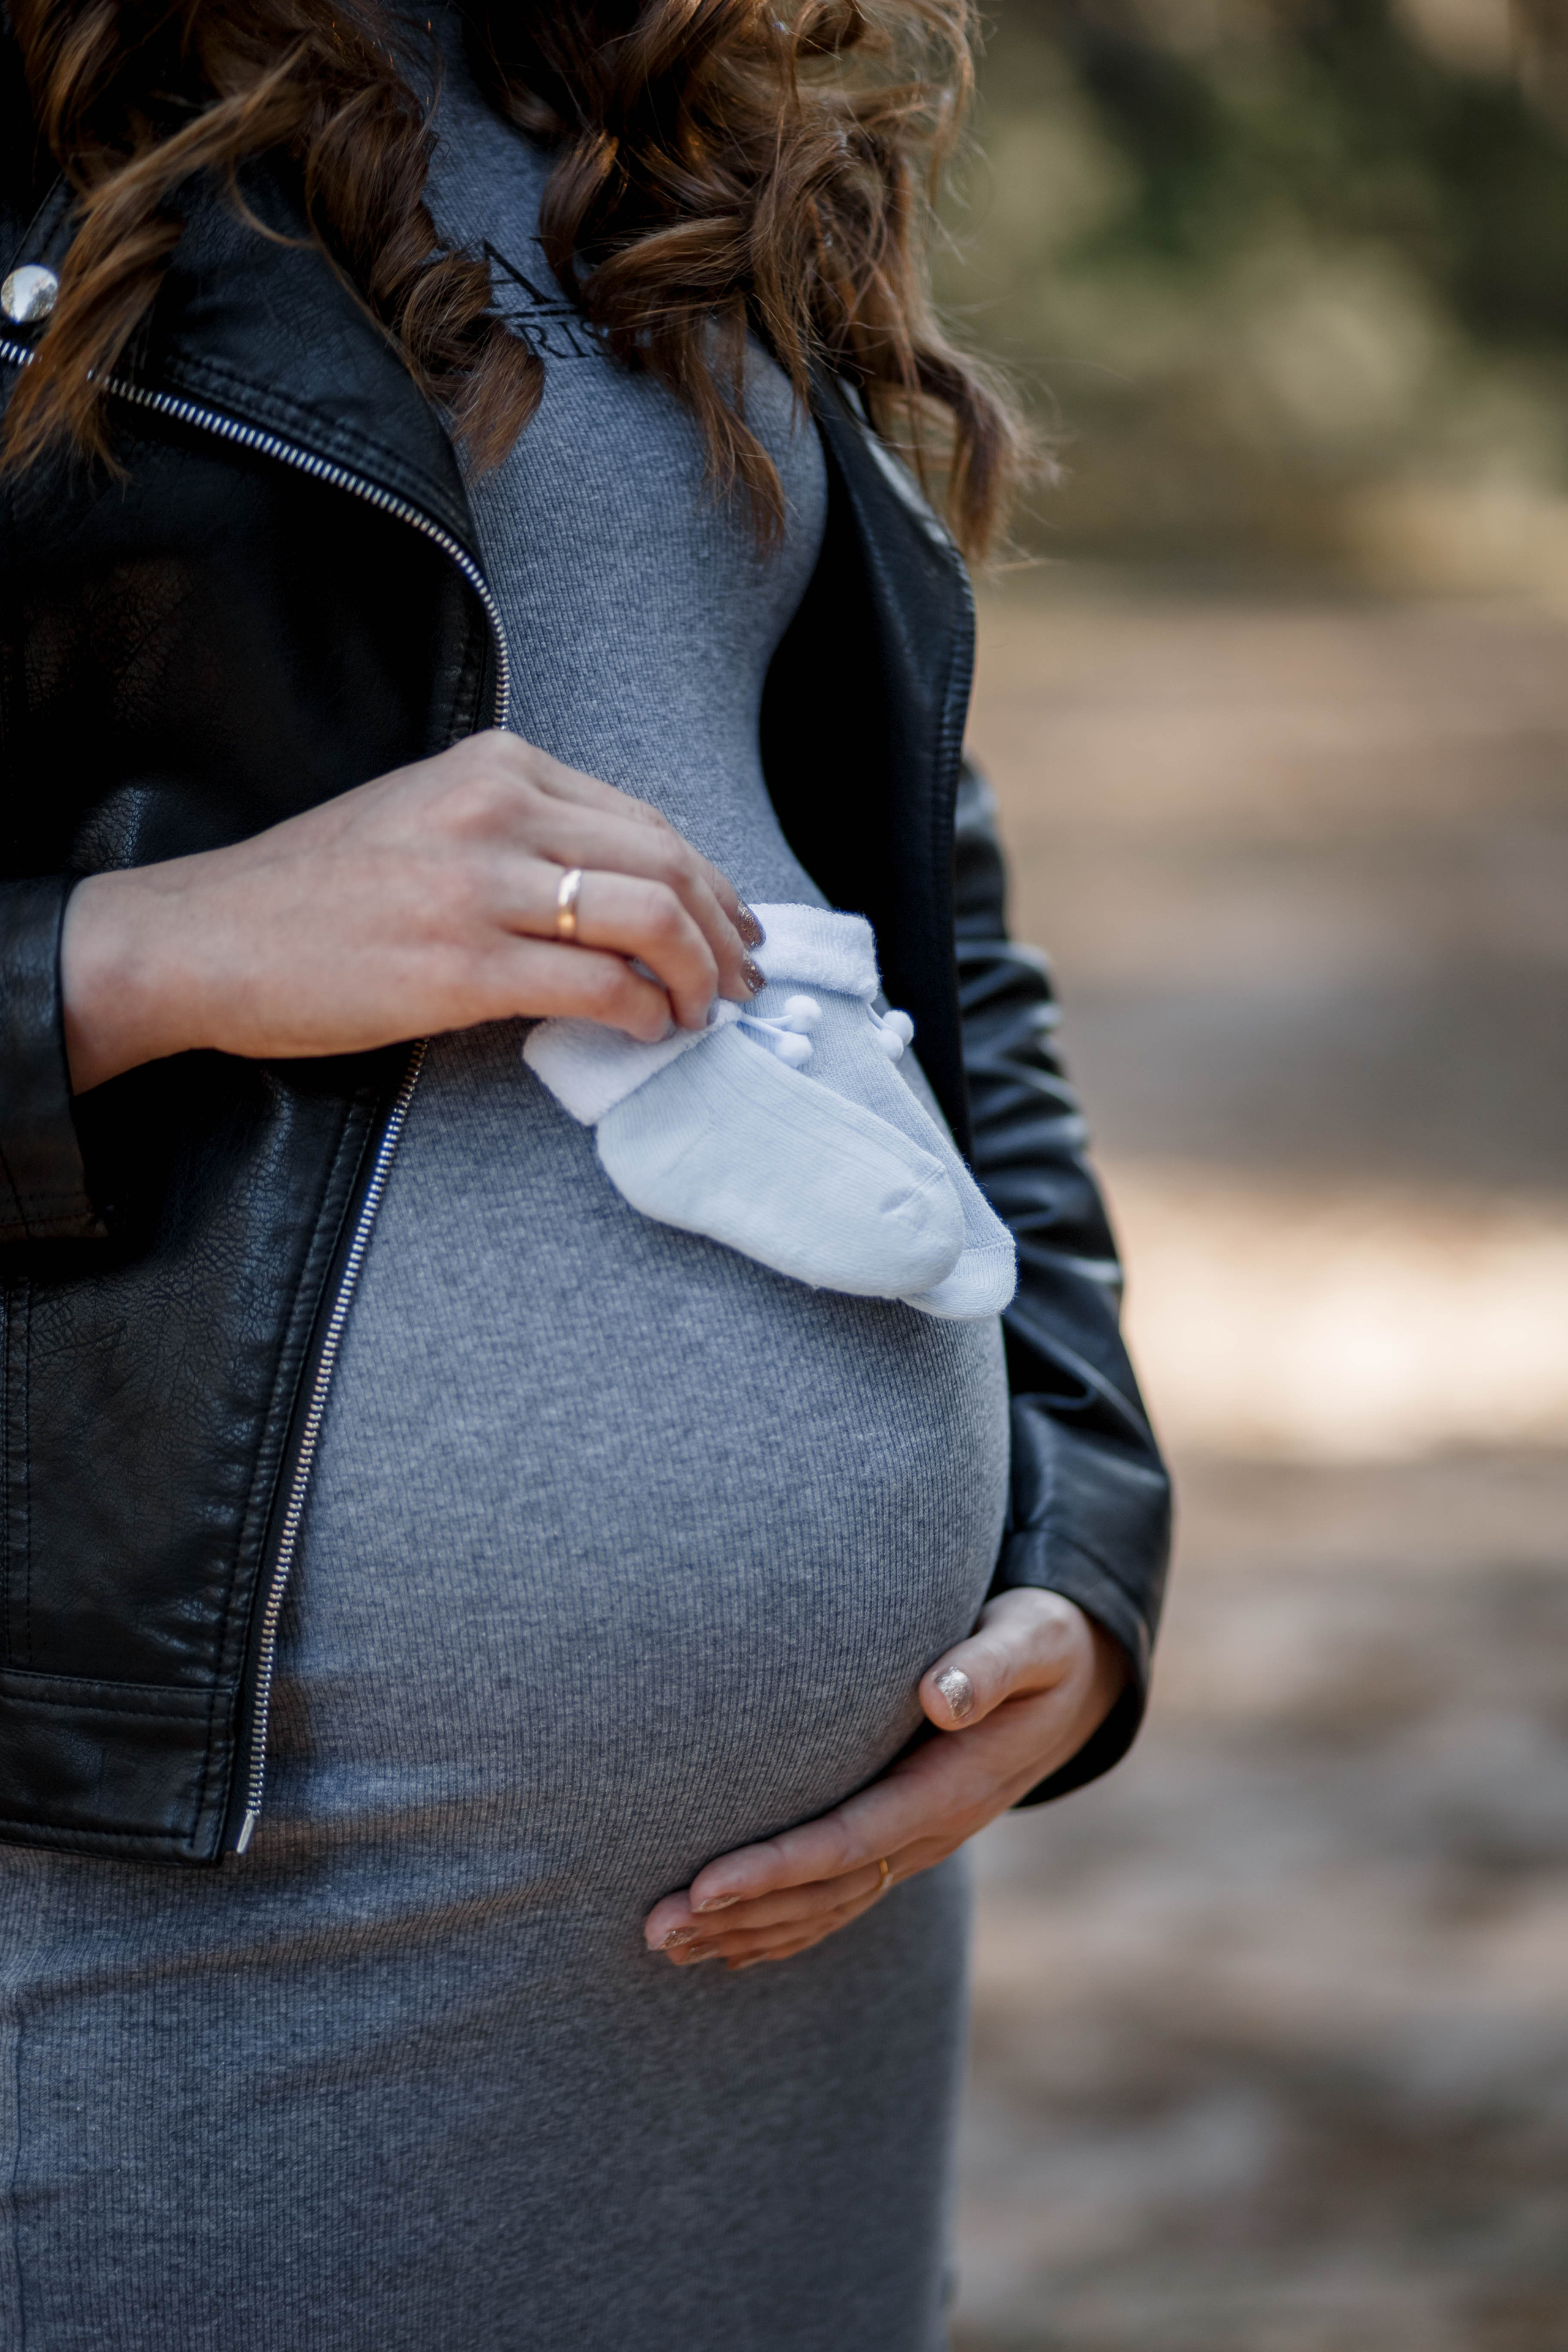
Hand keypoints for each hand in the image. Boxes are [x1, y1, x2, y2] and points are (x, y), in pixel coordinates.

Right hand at [60, 730, 762, 1091]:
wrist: (204, 937)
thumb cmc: (312, 893)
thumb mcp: (425, 818)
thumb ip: (519, 834)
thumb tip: (618, 893)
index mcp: (496, 766)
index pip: (644, 819)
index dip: (709, 881)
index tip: (733, 926)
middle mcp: (496, 809)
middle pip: (667, 862)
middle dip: (725, 930)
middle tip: (744, 982)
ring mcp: (479, 885)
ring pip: (650, 917)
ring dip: (699, 975)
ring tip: (704, 1013)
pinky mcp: (462, 966)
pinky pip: (600, 985)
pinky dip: (646, 1013)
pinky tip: (649, 1033)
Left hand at [643, 1589, 1128, 1972]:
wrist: (1077, 1681)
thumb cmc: (1042, 1645)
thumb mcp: (1031, 1640)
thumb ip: (989, 1665)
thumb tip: (939, 1696)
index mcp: (956, 1787)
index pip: (852, 1841)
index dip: (777, 1867)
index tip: (706, 1884)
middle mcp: (934, 1830)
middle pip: (826, 1889)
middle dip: (740, 1914)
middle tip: (653, 1931)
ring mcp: (920, 1842)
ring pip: (827, 1904)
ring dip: (748, 1930)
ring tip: (666, 1946)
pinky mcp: (906, 1837)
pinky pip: (841, 1896)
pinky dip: (784, 1928)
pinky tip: (729, 1947)